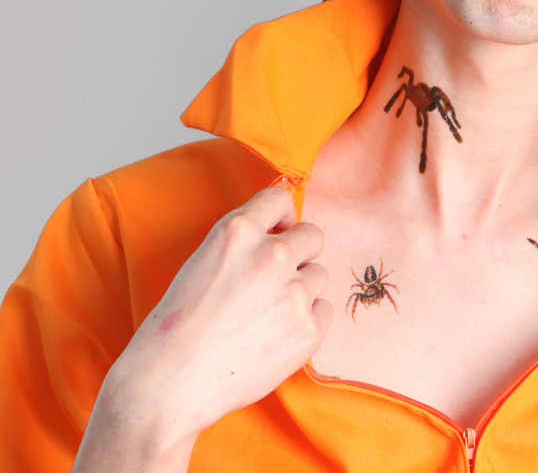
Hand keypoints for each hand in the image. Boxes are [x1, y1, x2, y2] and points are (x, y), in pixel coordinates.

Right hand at [101, 187, 331, 448]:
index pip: (280, 197)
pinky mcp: (309, 328)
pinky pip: (324, 311)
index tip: (279, 229)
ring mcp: (294, 292)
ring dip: (300, 291)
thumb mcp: (202, 261)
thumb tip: (280, 231)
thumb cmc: (176, 327)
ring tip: (264, 317)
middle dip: (299, 253)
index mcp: (238, 232)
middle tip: (274, 280)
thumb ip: (243, 242)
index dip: (282, 215)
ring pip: (318, 275)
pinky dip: (306, 323)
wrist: (168, 386)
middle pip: (312, 235)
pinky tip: (274, 338)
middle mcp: (272, 254)